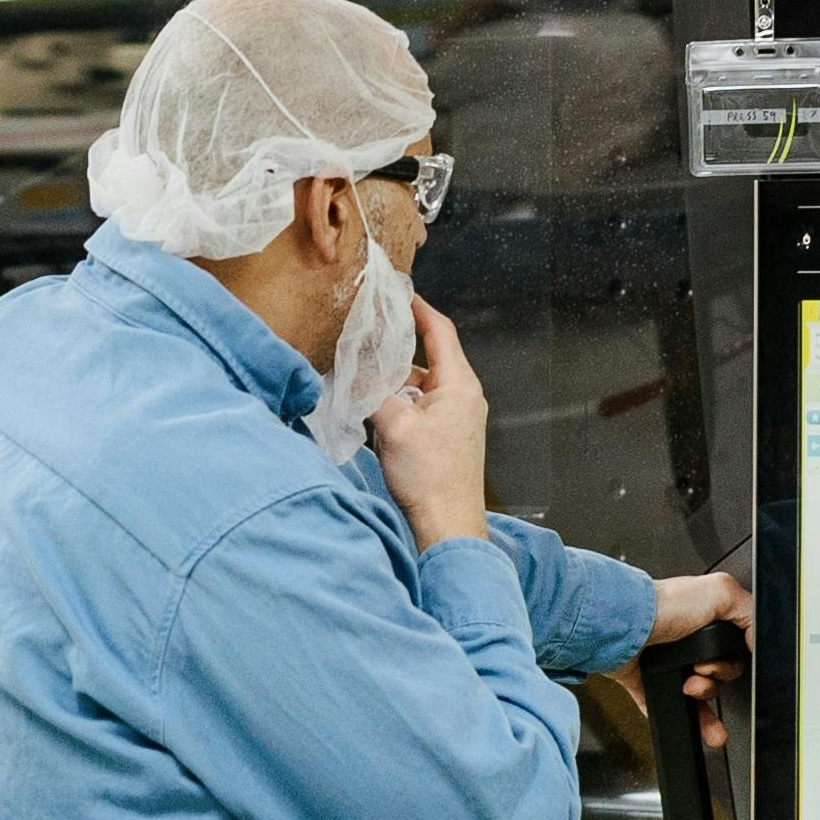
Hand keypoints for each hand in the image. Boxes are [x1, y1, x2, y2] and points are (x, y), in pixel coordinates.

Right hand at [365, 298, 490, 551]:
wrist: (448, 526)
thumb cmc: (429, 478)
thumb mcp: (394, 427)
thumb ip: (374, 391)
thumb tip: (356, 370)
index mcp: (459, 384)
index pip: (440, 331)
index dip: (418, 309)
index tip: (398, 293)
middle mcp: (463, 396)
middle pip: (427, 357)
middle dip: (396, 348)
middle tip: (367, 334)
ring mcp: (456, 417)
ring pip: (419, 384)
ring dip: (393, 381)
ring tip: (362, 377)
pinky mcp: (446, 436)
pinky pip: (419, 406)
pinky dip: (397, 403)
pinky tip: (374, 411)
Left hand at [642, 568, 753, 750]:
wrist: (622, 625)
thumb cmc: (663, 604)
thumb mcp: (721, 592)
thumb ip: (749, 612)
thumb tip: (758, 640)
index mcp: (708, 619)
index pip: (735, 649)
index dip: (734, 660)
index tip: (730, 661)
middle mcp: (688, 640)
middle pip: (718, 676)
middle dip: (715, 681)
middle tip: (702, 671)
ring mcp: (669, 662)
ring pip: (697, 697)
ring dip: (705, 710)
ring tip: (692, 694)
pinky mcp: (648, 680)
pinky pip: (667, 706)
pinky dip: (679, 717)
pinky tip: (692, 726)